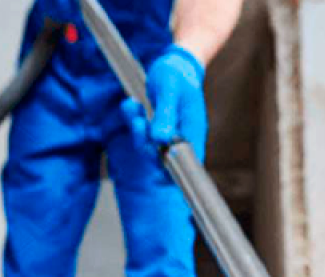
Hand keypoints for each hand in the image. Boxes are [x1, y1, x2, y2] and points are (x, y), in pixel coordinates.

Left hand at [121, 45, 207, 160]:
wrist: (174, 63)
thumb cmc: (177, 74)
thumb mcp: (171, 90)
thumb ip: (166, 115)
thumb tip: (159, 139)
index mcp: (193, 132)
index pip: (186, 163)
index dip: (172, 165)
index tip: (157, 151)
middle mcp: (182, 138)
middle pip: (163, 159)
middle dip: (146, 144)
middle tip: (138, 122)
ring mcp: (169, 135)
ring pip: (149, 147)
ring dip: (136, 130)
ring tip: (133, 105)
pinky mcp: (157, 128)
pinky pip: (142, 133)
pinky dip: (132, 119)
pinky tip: (131, 102)